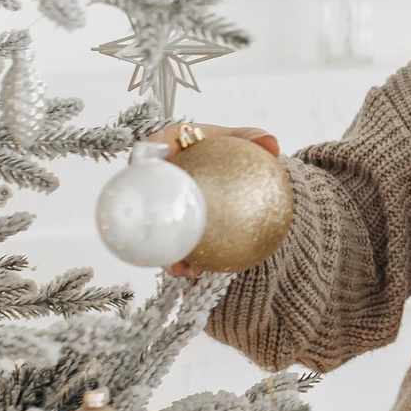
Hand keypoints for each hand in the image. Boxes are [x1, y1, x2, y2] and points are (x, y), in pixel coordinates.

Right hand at [152, 124, 281, 278]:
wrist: (242, 175)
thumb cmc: (234, 151)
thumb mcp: (242, 140)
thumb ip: (254, 139)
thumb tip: (271, 144)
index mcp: (170, 147)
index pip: (149, 151)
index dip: (140, 161)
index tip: (143, 173)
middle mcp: (162, 179)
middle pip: (148, 197)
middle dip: (150, 216)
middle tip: (163, 230)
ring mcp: (169, 205)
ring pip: (160, 228)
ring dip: (164, 249)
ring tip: (179, 267)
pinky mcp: (179, 226)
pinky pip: (177, 242)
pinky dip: (183, 258)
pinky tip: (195, 272)